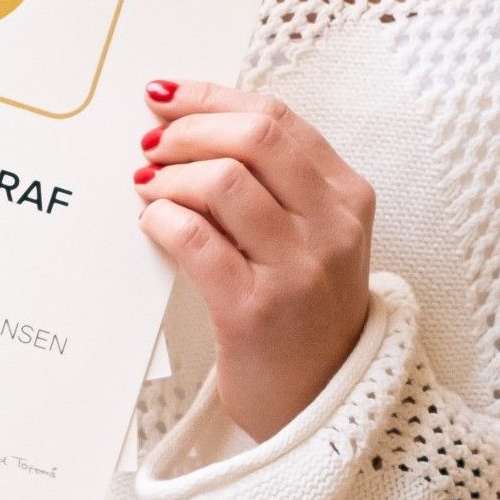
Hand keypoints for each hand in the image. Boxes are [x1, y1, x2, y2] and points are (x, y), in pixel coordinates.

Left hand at [132, 80, 374, 441]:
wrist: (323, 402)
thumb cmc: (307, 313)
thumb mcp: (317, 236)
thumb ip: (276, 182)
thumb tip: (193, 124)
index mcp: (349, 196)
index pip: (277, 116)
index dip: (211, 97)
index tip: (167, 97)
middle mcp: (332, 227)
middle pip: (254, 135)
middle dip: (189, 130)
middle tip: (153, 145)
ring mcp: (298, 268)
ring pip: (223, 181)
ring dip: (170, 176)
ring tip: (150, 189)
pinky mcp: (254, 309)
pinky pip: (194, 237)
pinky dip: (162, 219)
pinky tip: (153, 224)